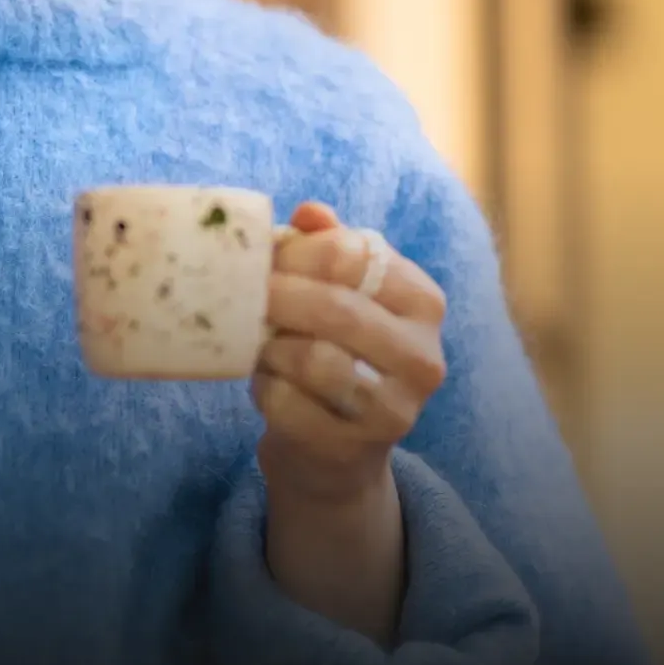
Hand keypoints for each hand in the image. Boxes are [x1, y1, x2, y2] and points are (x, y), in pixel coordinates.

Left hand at [253, 201, 448, 505]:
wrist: (333, 452)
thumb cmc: (334, 353)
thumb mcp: (338, 295)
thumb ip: (327, 248)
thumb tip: (310, 212)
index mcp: (423, 301)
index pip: (357, 255)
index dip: (300, 252)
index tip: (267, 259)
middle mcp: (423, 355)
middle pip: (337, 308)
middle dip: (278, 295)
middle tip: (240, 294)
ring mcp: (395, 408)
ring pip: (314, 359)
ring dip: (271, 346)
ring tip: (257, 342)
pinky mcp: (355, 448)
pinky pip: (291, 405)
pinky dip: (265, 389)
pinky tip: (265, 383)